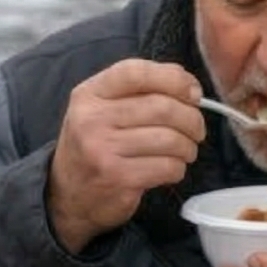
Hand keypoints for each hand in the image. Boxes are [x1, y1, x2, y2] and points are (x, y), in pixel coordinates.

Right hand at [47, 59, 206, 254]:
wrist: (69, 194)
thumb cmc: (98, 144)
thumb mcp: (103, 109)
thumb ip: (140, 91)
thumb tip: (190, 87)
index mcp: (89, 94)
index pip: (136, 72)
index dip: (174, 79)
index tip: (193, 93)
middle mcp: (91, 118)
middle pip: (162, 107)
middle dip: (192, 120)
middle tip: (196, 131)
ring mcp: (102, 149)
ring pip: (171, 139)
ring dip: (188, 147)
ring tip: (184, 151)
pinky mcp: (117, 178)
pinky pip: (168, 166)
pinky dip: (178, 168)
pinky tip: (169, 168)